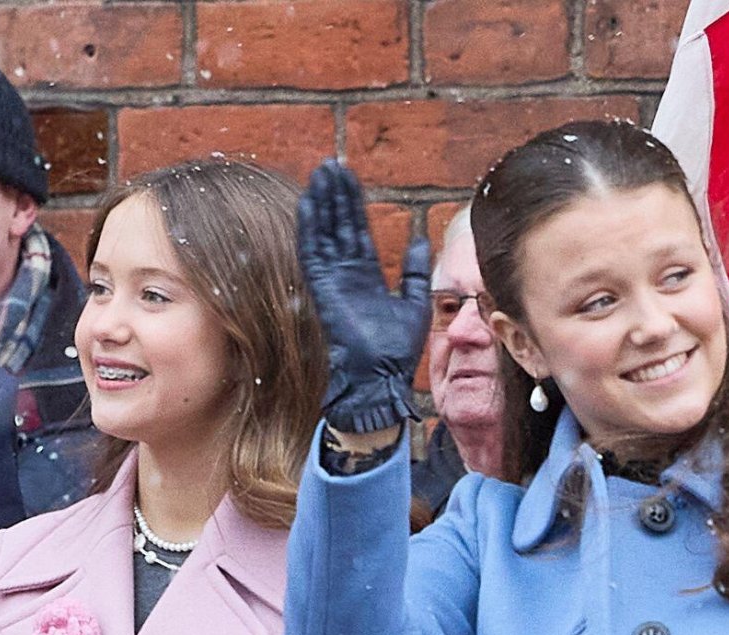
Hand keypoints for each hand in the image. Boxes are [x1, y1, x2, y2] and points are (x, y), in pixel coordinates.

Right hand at [297, 159, 431, 433]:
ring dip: (321, 203)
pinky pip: (313, 252)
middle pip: (339, 226)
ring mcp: (333, 281)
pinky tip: (308, 203)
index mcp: (368, 277)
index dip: (353, 204)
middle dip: (335, 195)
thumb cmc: (397, 350)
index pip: (358, 231)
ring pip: (325, 233)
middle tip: (330, 164)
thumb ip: (415, 271)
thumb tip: (421, 238)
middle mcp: (348, 275)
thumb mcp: (415, 303)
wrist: (381, 376)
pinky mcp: (323, 289)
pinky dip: (310, 228)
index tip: (348, 177)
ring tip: (319, 173)